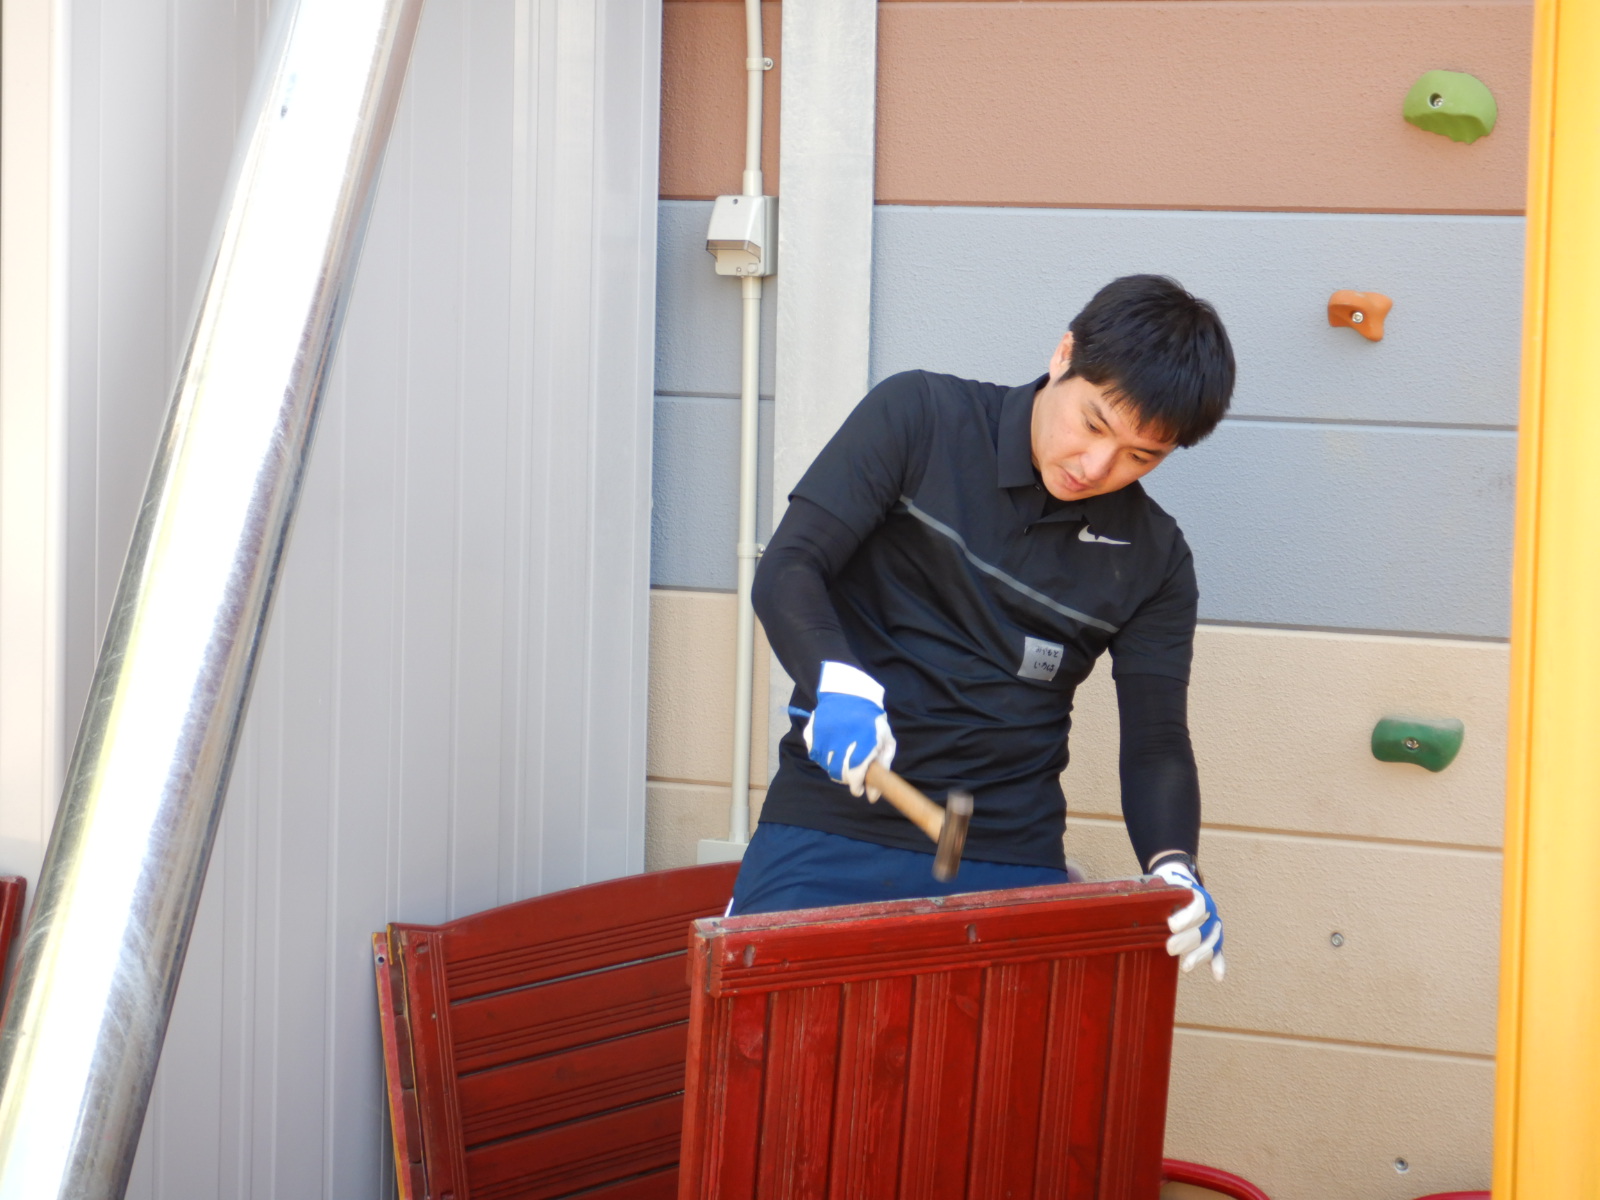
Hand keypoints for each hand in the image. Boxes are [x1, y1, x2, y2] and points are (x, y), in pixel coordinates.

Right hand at [801, 661, 895, 798]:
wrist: (849, 693)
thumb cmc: (871, 719)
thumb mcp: (885, 739)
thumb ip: (883, 767)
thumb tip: (872, 796)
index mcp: (863, 740)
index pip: (855, 774)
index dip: (856, 786)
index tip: (859, 789)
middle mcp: (841, 738)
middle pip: (839, 773)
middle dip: (847, 779)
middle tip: (853, 774)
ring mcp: (824, 735)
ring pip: (826, 765)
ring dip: (835, 768)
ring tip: (843, 758)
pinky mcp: (812, 732)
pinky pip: (815, 754)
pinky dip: (822, 757)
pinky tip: (832, 749)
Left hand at [1152, 855, 1224, 980]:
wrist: (1180, 886)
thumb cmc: (1167, 889)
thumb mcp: (1162, 887)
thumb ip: (1156, 894)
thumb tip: (1136, 902)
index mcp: (1198, 896)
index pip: (1199, 906)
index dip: (1187, 917)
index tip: (1172, 926)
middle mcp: (1210, 912)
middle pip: (1204, 928)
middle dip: (1187, 940)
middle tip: (1170, 948)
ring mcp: (1213, 927)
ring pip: (1212, 943)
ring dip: (1199, 956)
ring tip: (1186, 967)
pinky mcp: (1212, 940)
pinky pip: (1217, 952)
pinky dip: (1218, 964)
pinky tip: (1218, 977)